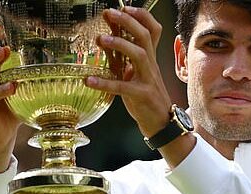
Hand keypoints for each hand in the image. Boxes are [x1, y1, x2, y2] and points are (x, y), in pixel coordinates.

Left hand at [86, 7, 172, 138]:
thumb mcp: (134, 74)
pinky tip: (89, 81)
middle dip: (127, 21)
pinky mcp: (142, 96)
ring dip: (120, 44)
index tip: (124, 7)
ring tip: (101, 39)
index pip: (152, 30)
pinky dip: (105, 83)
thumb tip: (106, 38)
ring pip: (139, 55)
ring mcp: (148, 80)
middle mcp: (150, 65)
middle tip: (109, 13)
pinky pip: (123, 87)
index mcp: (149, 58)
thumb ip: (122, 58)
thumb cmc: (145, 98)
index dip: (140, 16)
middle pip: (144, 36)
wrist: (161, 123)